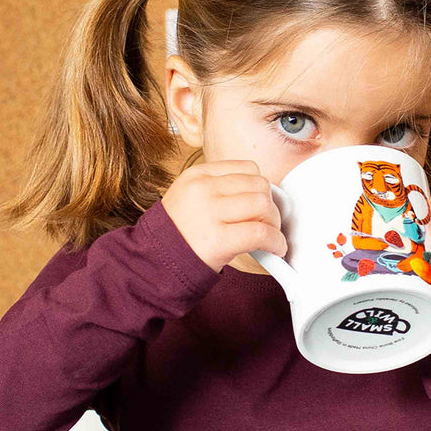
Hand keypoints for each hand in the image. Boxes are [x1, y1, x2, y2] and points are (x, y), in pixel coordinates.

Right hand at [161, 159, 287, 272]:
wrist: (154, 262)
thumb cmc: (178, 234)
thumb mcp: (190, 197)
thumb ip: (220, 189)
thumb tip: (262, 195)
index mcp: (197, 176)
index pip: (247, 168)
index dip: (260, 187)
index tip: (261, 203)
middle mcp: (203, 189)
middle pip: (259, 185)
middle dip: (270, 205)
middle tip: (267, 223)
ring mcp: (210, 213)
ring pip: (263, 205)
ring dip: (274, 223)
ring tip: (269, 236)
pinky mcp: (219, 239)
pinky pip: (262, 233)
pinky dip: (276, 242)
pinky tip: (275, 249)